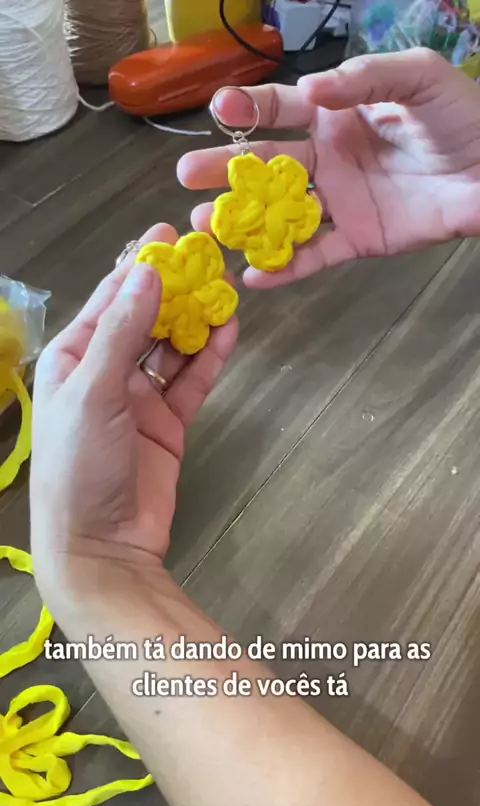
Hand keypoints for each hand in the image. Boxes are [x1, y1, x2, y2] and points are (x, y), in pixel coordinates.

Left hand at [30, 223, 237, 583]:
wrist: (101, 545)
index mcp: (72, 358)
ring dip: (196, 322)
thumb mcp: (93, 391)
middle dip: (174, 291)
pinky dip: (210, 359)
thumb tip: (147, 274)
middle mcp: (105, 372)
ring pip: (172, 348)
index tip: (169, 236)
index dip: (139, 268)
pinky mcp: (169, 423)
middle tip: (209, 260)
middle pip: (144, 319)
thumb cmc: (80, 465)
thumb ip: (122, 332)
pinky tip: (229, 333)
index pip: (109, 301)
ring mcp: (139, 398)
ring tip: (226, 292)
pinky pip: (192, 382)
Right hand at [178, 48, 479, 287]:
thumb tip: (312, 91)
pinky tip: (251, 277)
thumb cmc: (462, 117)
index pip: (282, 110)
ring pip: (279, 213)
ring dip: (241, 222)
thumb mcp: (417, 78)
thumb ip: (364, 80)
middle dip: (226, 170)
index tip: (219, 110)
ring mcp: (340, 203)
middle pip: (267, 165)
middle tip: (186, 178)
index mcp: (338, 115)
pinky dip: (284, 269)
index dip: (249, 109)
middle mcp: (330, 160)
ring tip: (204, 227)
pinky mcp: (356, 240)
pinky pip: (314, 256)